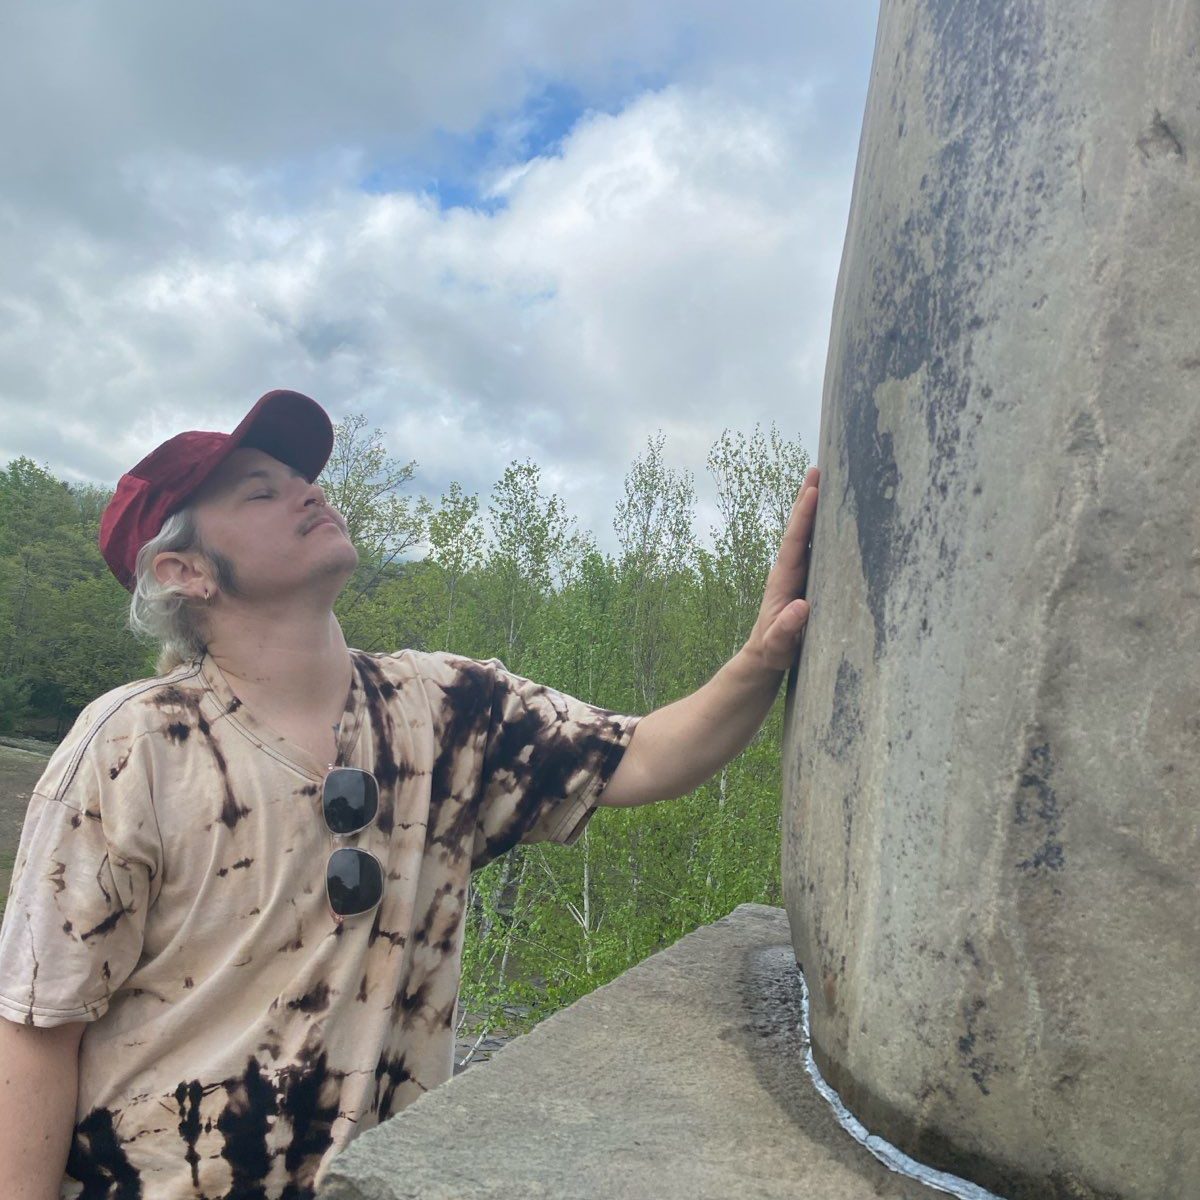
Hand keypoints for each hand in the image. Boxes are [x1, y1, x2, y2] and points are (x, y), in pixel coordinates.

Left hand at [743, 466, 819, 673]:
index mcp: (782, 579)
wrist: (765, 656)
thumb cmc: (773, 651)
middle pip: (797, 528)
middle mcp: (788, 569)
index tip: (812, 492)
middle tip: (816, 469)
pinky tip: (832, 515)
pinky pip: (813, 546)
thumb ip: (785, 629)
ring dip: (812, 508)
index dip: (804, 517)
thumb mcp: (778, 645)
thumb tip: (799, 608)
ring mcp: (795, 572)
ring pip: (805, 534)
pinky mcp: (804, 578)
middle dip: (806, 499)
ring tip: (823, 480)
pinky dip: (820, 526)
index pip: (794, 542)